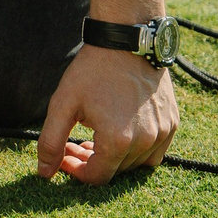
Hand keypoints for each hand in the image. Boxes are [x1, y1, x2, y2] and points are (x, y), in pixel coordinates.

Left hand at [35, 45, 177, 183]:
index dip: (76, 171)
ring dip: (113, 158)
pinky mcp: (173, 123)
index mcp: (117, 140)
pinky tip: (120, 133)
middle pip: (116, 171)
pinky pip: (156, 152)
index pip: (97, 177)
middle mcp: (145, 141)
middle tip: (75, 143)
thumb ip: (51, 141)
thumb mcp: (63, 104)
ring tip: (96, 137)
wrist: (126, 41)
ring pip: (136, 164)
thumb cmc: (93, 70)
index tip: (64, 154)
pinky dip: (137, 151)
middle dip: (91, 162)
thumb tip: (44, 173)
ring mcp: (163, 132)